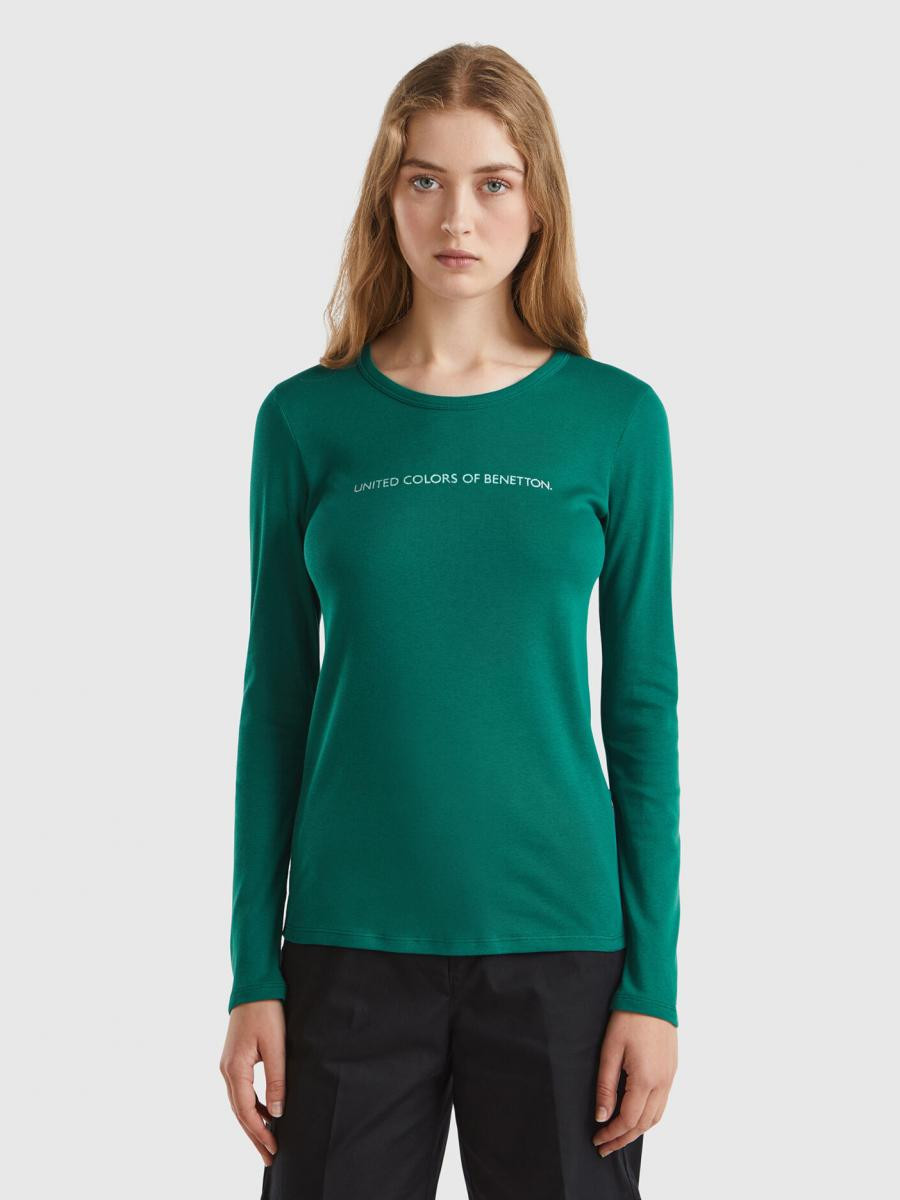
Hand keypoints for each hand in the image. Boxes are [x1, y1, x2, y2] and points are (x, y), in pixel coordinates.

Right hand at [219, 999, 286, 1164]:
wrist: (253, 985)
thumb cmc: (266, 1011)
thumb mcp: (276, 1045)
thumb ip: (276, 1079)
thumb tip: (276, 1113)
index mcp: (234, 1069)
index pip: (246, 1111)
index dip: (259, 1133)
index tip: (273, 1149)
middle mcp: (226, 1070)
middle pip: (239, 1113)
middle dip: (254, 1136)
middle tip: (269, 1158)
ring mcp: (228, 1065)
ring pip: (238, 1104)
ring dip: (252, 1123)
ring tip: (267, 1142)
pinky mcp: (234, 1060)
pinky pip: (241, 1091)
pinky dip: (251, 1107)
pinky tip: (264, 1114)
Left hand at [592, 1010, 677, 1156]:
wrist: (652, 996)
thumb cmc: (628, 1019)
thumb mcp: (610, 1051)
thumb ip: (605, 1086)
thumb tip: (602, 1117)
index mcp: (645, 1080)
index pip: (628, 1120)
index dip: (612, 1134)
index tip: (597, 1140)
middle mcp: (662, 1083)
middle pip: (643, 1124)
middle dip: (623, 1139)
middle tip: (605, 1146)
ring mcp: (670, 1078)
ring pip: (656, 1117)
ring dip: (637, 1130)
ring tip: (618, 1136)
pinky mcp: (672, 1070)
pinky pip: (662, 1103)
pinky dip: (648, 1116)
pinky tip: (636, 1115)